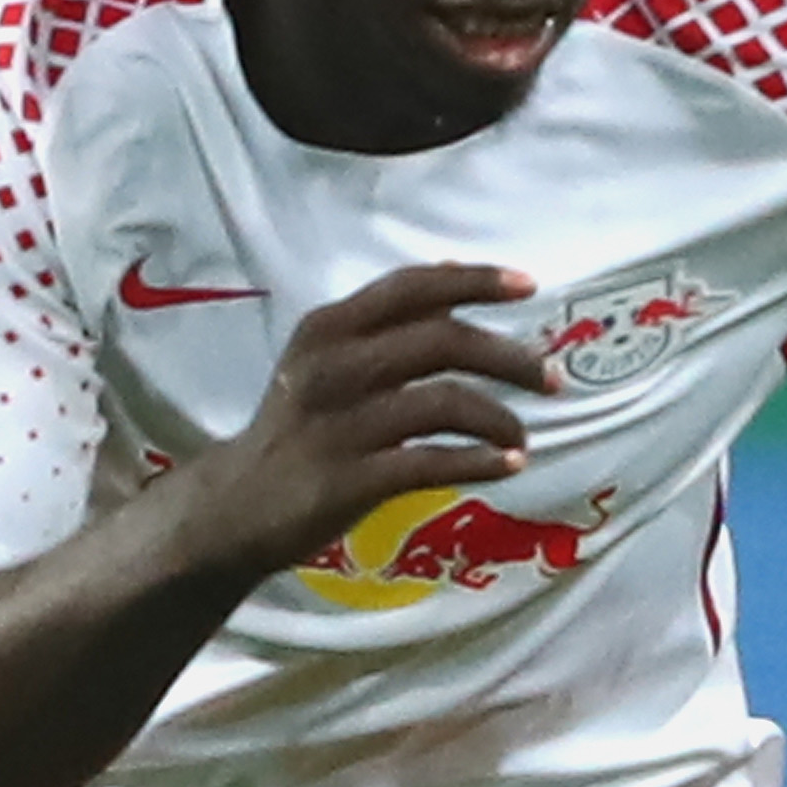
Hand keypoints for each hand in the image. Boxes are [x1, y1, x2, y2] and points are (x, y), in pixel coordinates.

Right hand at [172, 262, 550, 578]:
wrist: (237, 506)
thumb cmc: (296, 428)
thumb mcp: (325, 361)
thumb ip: (384, 326)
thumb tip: (454, 280)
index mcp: (330, 328)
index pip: (413, 287)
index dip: (475, 281)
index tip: (529, 286)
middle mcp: (334, 365)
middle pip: (442, 340)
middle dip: (508, 357)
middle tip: (549, 379)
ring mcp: (342, 423)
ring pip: (445, 401)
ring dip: (500, 417)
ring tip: (523, 436)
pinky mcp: (351, 479)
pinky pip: (433, 462)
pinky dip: (481, 462)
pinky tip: (508, 465)